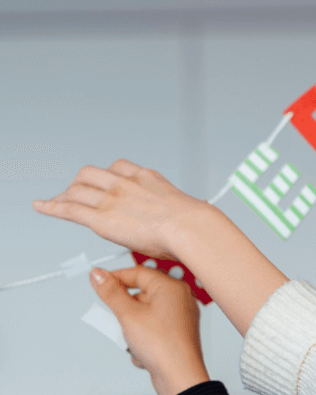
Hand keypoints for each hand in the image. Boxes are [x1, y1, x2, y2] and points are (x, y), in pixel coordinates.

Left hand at [33, 160, 208, 259]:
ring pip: (77, 189)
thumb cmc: (193, 222)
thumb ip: (176, 207)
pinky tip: (42, 206)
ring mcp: (111, 198)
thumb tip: (194, 213)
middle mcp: (125, 183)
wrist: (189, 227)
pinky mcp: (101, 218)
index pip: (116, 167)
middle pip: (90, 174)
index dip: (103, 176)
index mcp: (146, 177)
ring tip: (60, 203)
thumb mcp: (184, 204)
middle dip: (79, 184)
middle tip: (76, 194)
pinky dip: (52, 206)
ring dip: (66, 195)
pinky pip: (69, 208)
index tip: (100, 183)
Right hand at [90, 266, 209, 394]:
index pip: (138, 272)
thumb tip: (98, 274)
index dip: (115, 278)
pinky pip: (151, 330)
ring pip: (143, 315)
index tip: (98, 282)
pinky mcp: (176, 332)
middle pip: (140, 295)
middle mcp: (179, 298)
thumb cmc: (163, 345)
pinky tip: (143, 352)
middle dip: (124, 313)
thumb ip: (111, 293)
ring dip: (132, 330)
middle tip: (116, 322)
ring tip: (133, 341)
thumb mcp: (128, 315)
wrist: (179, 374)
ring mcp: (179, 315)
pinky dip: (142, 340)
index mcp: (172, 287)